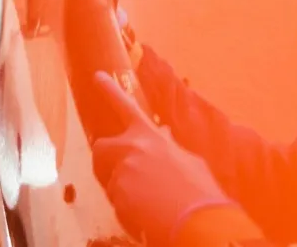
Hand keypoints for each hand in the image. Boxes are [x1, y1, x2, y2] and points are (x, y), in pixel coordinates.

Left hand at [91, 72, 236, 245]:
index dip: (110, 90)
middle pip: (101, 148)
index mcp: (151, 136)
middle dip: (105, 161)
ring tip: (150, 202)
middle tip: (121, 175)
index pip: (126, 106)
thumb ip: (170, 147)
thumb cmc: (199, 191)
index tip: (97, 76)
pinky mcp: (117, 196)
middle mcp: (132, 149)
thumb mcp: (188, 161)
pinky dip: (128, 211)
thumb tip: (166, 136)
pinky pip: (116, 203)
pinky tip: (147, 215)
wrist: (199, 220)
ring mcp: (122, 172)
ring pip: (111, 182)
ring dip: (124, 192)